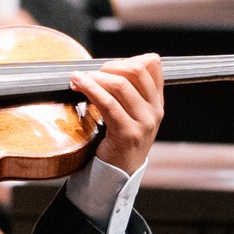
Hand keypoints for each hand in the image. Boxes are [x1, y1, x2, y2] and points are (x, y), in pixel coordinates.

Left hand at [70, 54, 162, 175]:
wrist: (117, 174)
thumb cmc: (116, 141)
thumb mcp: (128, 114)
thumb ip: (124, 92)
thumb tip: (103, 67)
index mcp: (156, 102)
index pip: (152, 65)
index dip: (126, 58)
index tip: (106, 66)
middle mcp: (155, 111)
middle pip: (135, 70)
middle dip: (108, 66)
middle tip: (89, 73)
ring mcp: (144, 123)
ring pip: (121, 84)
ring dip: (95, 77)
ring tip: (78, 78)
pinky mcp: (127, 133)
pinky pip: (108, 103)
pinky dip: (90, 89)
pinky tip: (78, 85)